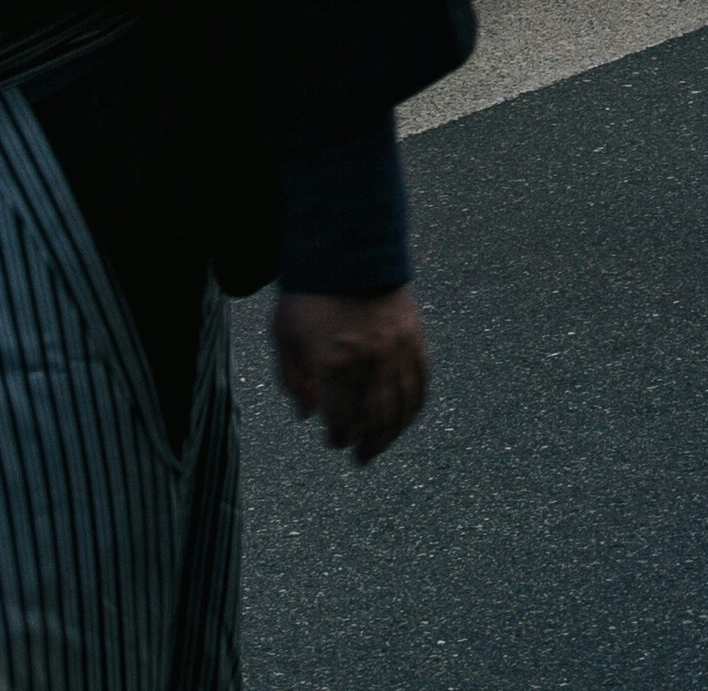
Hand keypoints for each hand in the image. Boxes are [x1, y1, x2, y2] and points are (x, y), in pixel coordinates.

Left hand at [270, 285, 434, 464]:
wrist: (346, 249)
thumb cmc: (308, 295)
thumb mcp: (286, 338)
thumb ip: (294, 381)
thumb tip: (305, 415)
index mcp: (334, 364)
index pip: (342, 419)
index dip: (338, 437)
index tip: (334, 440)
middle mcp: (369, 361)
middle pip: (376, 420)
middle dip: (368, 444)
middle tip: (361, 457)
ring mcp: (396, 349)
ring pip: (403, 405)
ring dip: (394, 432)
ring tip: (383, 445)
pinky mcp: (414, 336)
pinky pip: (421, 380)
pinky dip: (416, 404)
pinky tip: (407, 416)